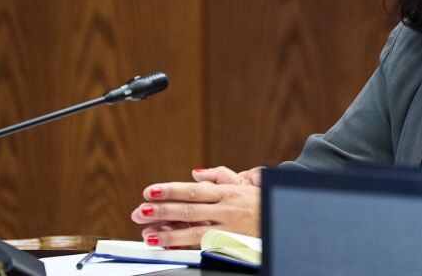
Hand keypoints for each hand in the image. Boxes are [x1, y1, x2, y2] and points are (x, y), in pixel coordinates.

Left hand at [130, 167, 261, 246]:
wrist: (281, 220)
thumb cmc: (258, 201)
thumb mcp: (242, 182)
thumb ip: (219, 175)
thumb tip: (196, 173)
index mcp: (226, 192)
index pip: (194, 190)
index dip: (171, 190)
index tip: (150, 191)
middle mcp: (226, 210)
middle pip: (190, 210)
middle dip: (163, 211)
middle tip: (140, 211)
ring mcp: (228, 230)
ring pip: (195, 232)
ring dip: (170, 234)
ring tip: (148, 235)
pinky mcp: (230, 246)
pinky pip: (204, 247)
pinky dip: (185, 247)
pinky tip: (169, 246)